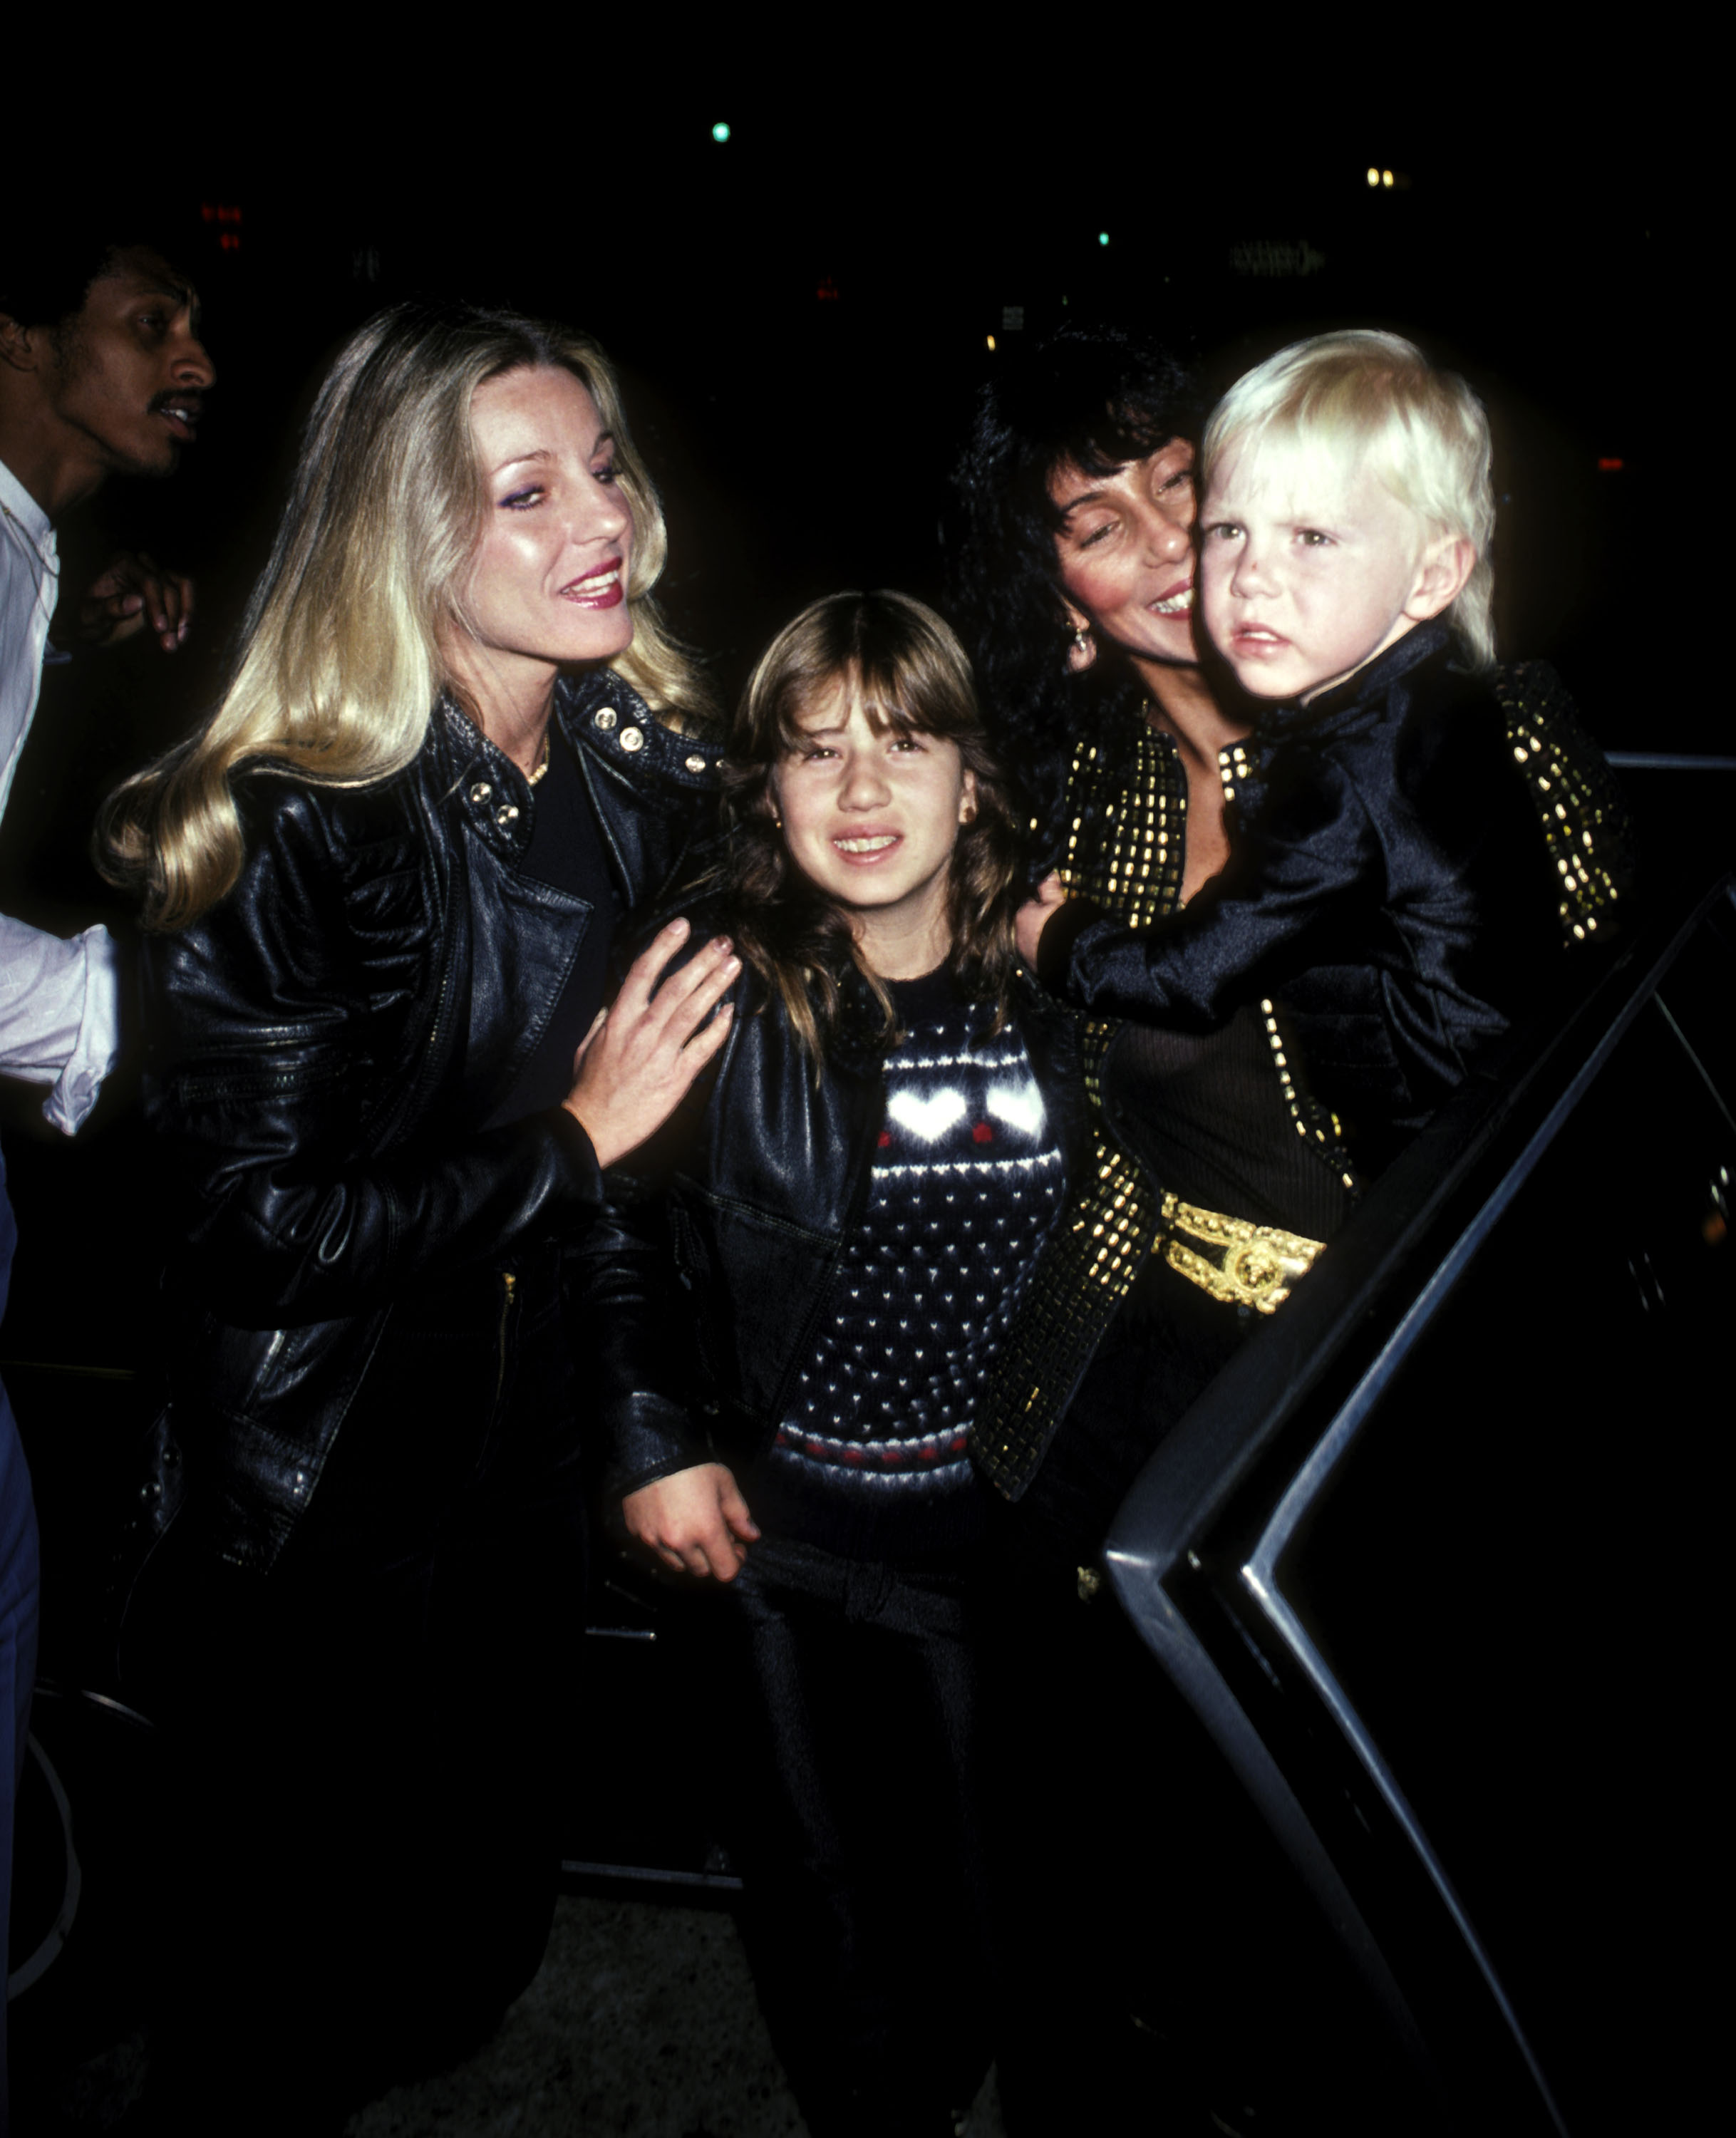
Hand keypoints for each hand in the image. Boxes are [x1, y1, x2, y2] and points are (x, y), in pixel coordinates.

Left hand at [78, 552, 194, 651]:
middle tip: (169, 642)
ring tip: (179, 640)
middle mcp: (142, 566)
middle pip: (170, 585)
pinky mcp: (166, 592)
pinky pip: (185, 598)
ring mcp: (156, 577)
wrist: (92, 625)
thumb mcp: (91, 615)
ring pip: (184, 586)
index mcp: (123, 564)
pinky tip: (180, 637)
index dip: (158, 603)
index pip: (149, 579)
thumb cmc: (87, 617)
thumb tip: (137, 601)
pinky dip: (186, 618)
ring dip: (186, 614)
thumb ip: (111, 607)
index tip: (160, 628)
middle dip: (172, 615)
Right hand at [565, 918, 738, 1166]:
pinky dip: (719, 1028)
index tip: (682, 925)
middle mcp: (640, 1031)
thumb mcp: (587, 1044)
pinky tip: (731, 1012)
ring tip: (734, 965)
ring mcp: (660, 1053)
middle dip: (701, 960)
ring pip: (693, 1011)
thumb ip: (604, 1018)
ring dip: (716, 985)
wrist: (593, 1127)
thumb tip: (615, 999)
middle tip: (724, 941)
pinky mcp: (676, 1077)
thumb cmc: (589, 1087)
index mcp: (618, 1019)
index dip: (664, 945)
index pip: (642, 972)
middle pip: (675, 986)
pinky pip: (703, 1047)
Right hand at [623, 1462, 759, 1580]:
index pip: (725, 1571)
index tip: (737, 1547)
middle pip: (702, 1570)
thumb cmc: (693, 1464)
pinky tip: (672, 1522)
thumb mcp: (724, 1483)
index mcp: (706, 1531)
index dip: (735, 1562)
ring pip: (678, 1565)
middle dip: (713, 1558)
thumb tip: (752, 1535)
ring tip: (694, 1530)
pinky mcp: (638, 1533)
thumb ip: (740, 1514)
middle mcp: (680, 1542)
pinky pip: (657, 1550)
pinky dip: (668, 1545)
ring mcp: (655, 1540)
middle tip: (717, 1536)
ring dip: (690, 1555)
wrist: (651, 1448)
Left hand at [1015, 872, 1067, 967]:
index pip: (1030, 903)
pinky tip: (1056, 952)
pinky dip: (1044, 952)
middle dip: (1040, 922)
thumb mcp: (1058, 902)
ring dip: (1041, 938)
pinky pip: (1037, 954)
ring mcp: (1024, 950)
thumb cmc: (1063, 924)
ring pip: (1032, 939)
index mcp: (1023, 913)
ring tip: (1059, 939)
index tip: (1054, 907)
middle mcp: (1018, 932)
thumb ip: (1050, 887)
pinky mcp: (1032, 965)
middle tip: (1058, 923)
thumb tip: (1049, 873)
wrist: (1068, 956)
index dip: (1043, 904)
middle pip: (1030, 922)